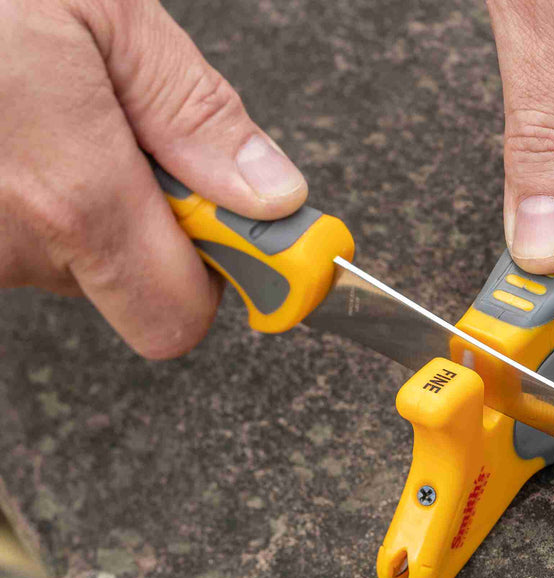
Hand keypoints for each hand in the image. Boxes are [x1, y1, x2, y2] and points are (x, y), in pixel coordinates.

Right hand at [0, 0, 307, 357]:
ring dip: (78, 202)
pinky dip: (24, 195)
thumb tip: (271, 195)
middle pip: (124, 285)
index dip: (218, 276)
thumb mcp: (104, 15)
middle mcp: (4, 239)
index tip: (238, 233)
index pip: (176, 315)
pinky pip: (6, 238)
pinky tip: (8, 130)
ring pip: (61, 260)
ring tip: (44, 113)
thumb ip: (194, 114)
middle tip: (127, 139)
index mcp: (67, 192)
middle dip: (148, 226)